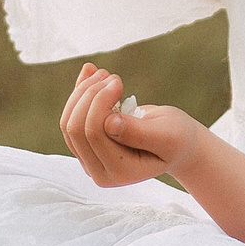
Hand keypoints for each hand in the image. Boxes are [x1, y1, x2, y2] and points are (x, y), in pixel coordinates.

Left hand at [59, 62, 205, 188]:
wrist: (175, 142)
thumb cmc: (175, 137)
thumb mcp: (166, 134)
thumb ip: (139, 132)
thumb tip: (109, 122)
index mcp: (120, 172)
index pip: (94, 133)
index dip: (100, 101)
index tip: (118, 81)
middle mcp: (100, 172)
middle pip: (76, 129)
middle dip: (89, 95)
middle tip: (110, 75)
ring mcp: (90, 161)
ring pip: (68, 124)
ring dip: (82, 93)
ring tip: (103, 73)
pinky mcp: (86, 148)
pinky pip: (70, 120)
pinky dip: (78, 95)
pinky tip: (89, 73)